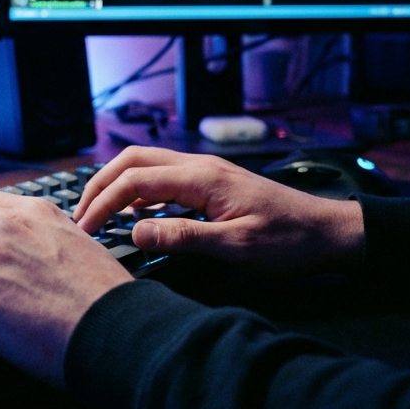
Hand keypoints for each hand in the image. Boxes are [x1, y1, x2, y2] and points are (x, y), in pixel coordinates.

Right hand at [73, 146, 364, 276]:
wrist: (328, 233)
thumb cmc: (290, 242)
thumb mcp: (237, 248)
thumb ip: (184, 238)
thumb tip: (135, 233)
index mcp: (202, 178)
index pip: (135, 180)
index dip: (103, 204)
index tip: (84, 230)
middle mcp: (200, 167)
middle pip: (133, 161)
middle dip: (100, 185)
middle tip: (81, 217)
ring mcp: (206, 172)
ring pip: (147, 165)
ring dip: (117, 185)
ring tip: (99, 215)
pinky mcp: (212, 183)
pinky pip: (164, 177)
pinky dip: (138, 191)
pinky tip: (136, 217)